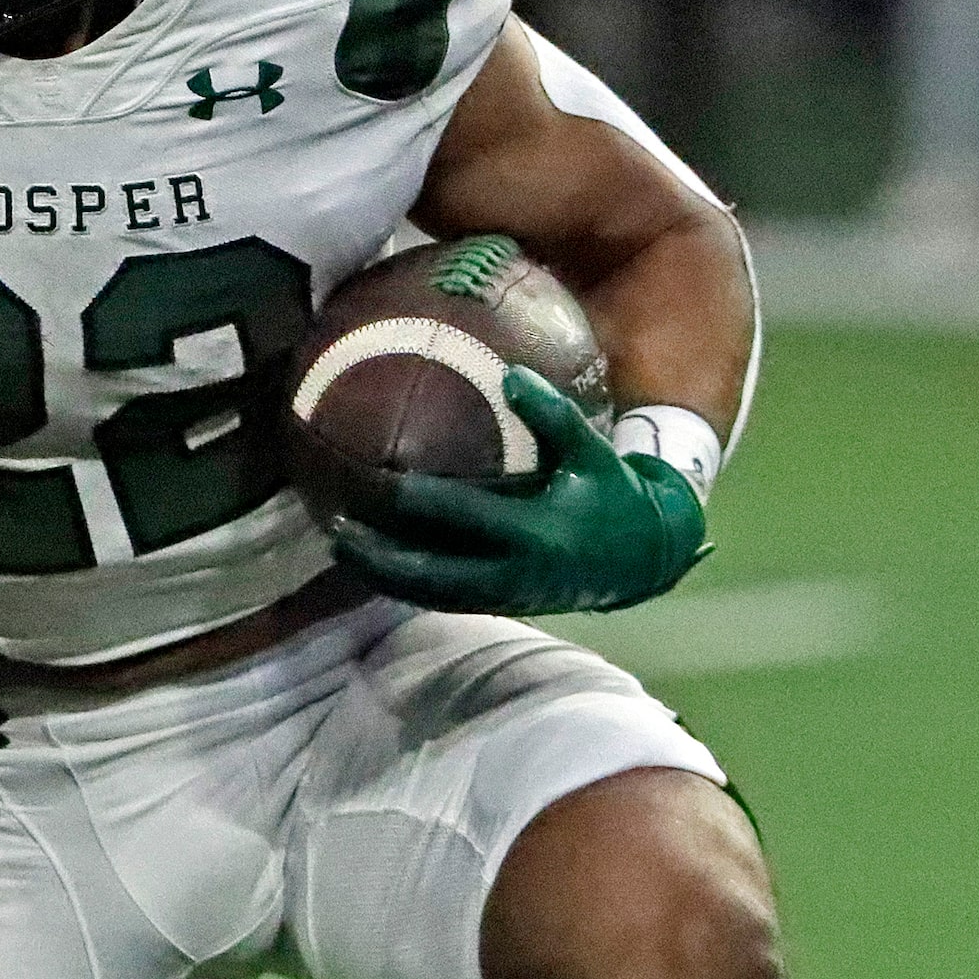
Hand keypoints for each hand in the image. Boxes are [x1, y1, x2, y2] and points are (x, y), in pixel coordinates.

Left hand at [330, 367, 709, 615]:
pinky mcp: (503, 605)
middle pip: (428, 571)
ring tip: (339, 547)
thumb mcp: (591, 451)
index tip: (369, 477)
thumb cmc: (613, 493)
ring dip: (383, 575)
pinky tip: (375, 564)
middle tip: (333, 526)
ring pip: (430, 593)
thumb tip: (509, 373)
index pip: (456, 515)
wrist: (645, 557)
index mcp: (534, 532)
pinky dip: (407, 585)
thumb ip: (551, 415)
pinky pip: (444, 599)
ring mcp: (506, 596)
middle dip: (378, 554)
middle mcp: (514, 572)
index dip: (408, 499)